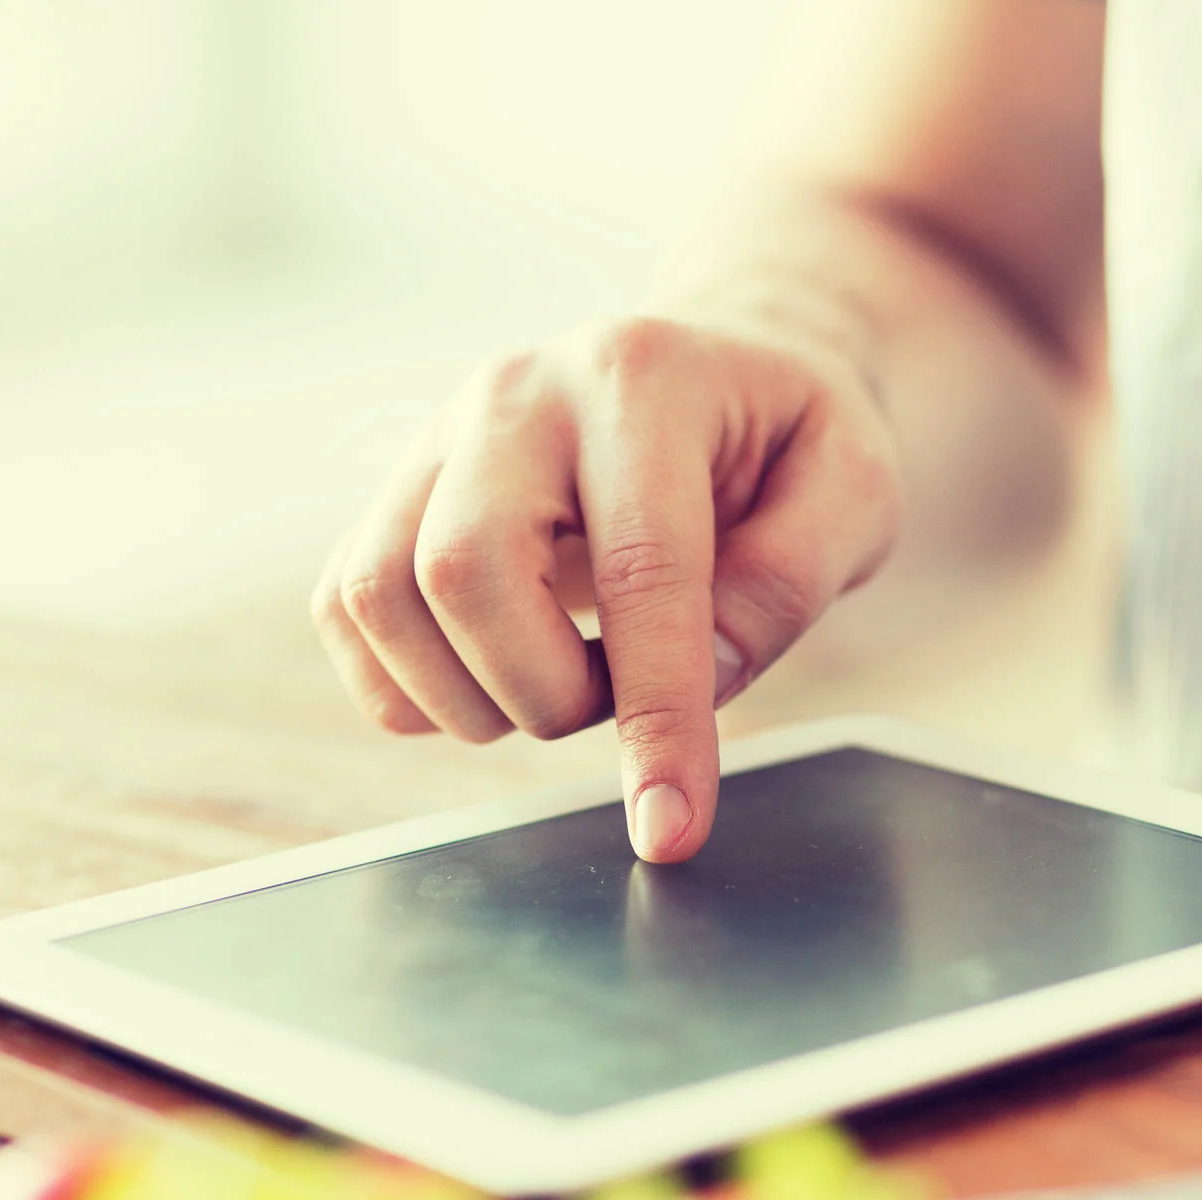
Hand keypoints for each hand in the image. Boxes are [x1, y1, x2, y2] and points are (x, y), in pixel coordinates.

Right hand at [312, 316, 900, 861]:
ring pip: (379, 595)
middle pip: (464, 569)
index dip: (657, 712)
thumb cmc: (788, 443)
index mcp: (644, 379)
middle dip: (543, 690)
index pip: (640, 568)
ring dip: (470, 696)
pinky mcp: (394, 493)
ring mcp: (438, 438)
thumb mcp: (856, 489)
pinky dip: (407, 687)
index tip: (671, 824)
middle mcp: (518, 392)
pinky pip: (345, 610)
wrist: (720, 374)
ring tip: (562, 684)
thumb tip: (703, 674)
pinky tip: (492, 681)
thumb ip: (792, 580)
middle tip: (612, 700)